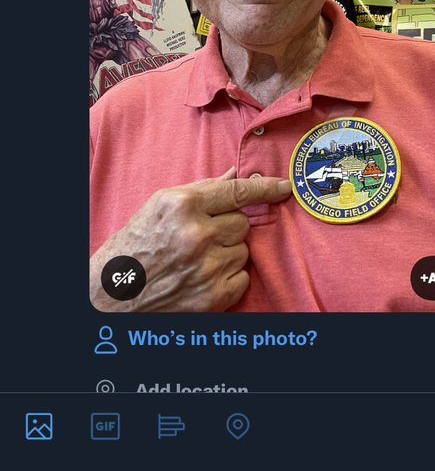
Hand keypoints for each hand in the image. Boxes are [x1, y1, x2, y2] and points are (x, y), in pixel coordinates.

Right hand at [90, 168, 290, 311]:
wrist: (113, 294)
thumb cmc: (135, 243)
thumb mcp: (160, 204)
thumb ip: (202, 189)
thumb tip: (237, 174)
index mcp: (182, 205)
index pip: (238, 192)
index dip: (266, 188)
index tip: (284, 186)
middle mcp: (196, 235)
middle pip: (242, 222)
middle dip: (229, 227)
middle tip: (203, 235)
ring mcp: (206, 267)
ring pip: (243, 250)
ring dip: (228, 252)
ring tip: (198, 258)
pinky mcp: (213, 296)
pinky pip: (242, 278)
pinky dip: (229, 277)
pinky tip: (204, 276)